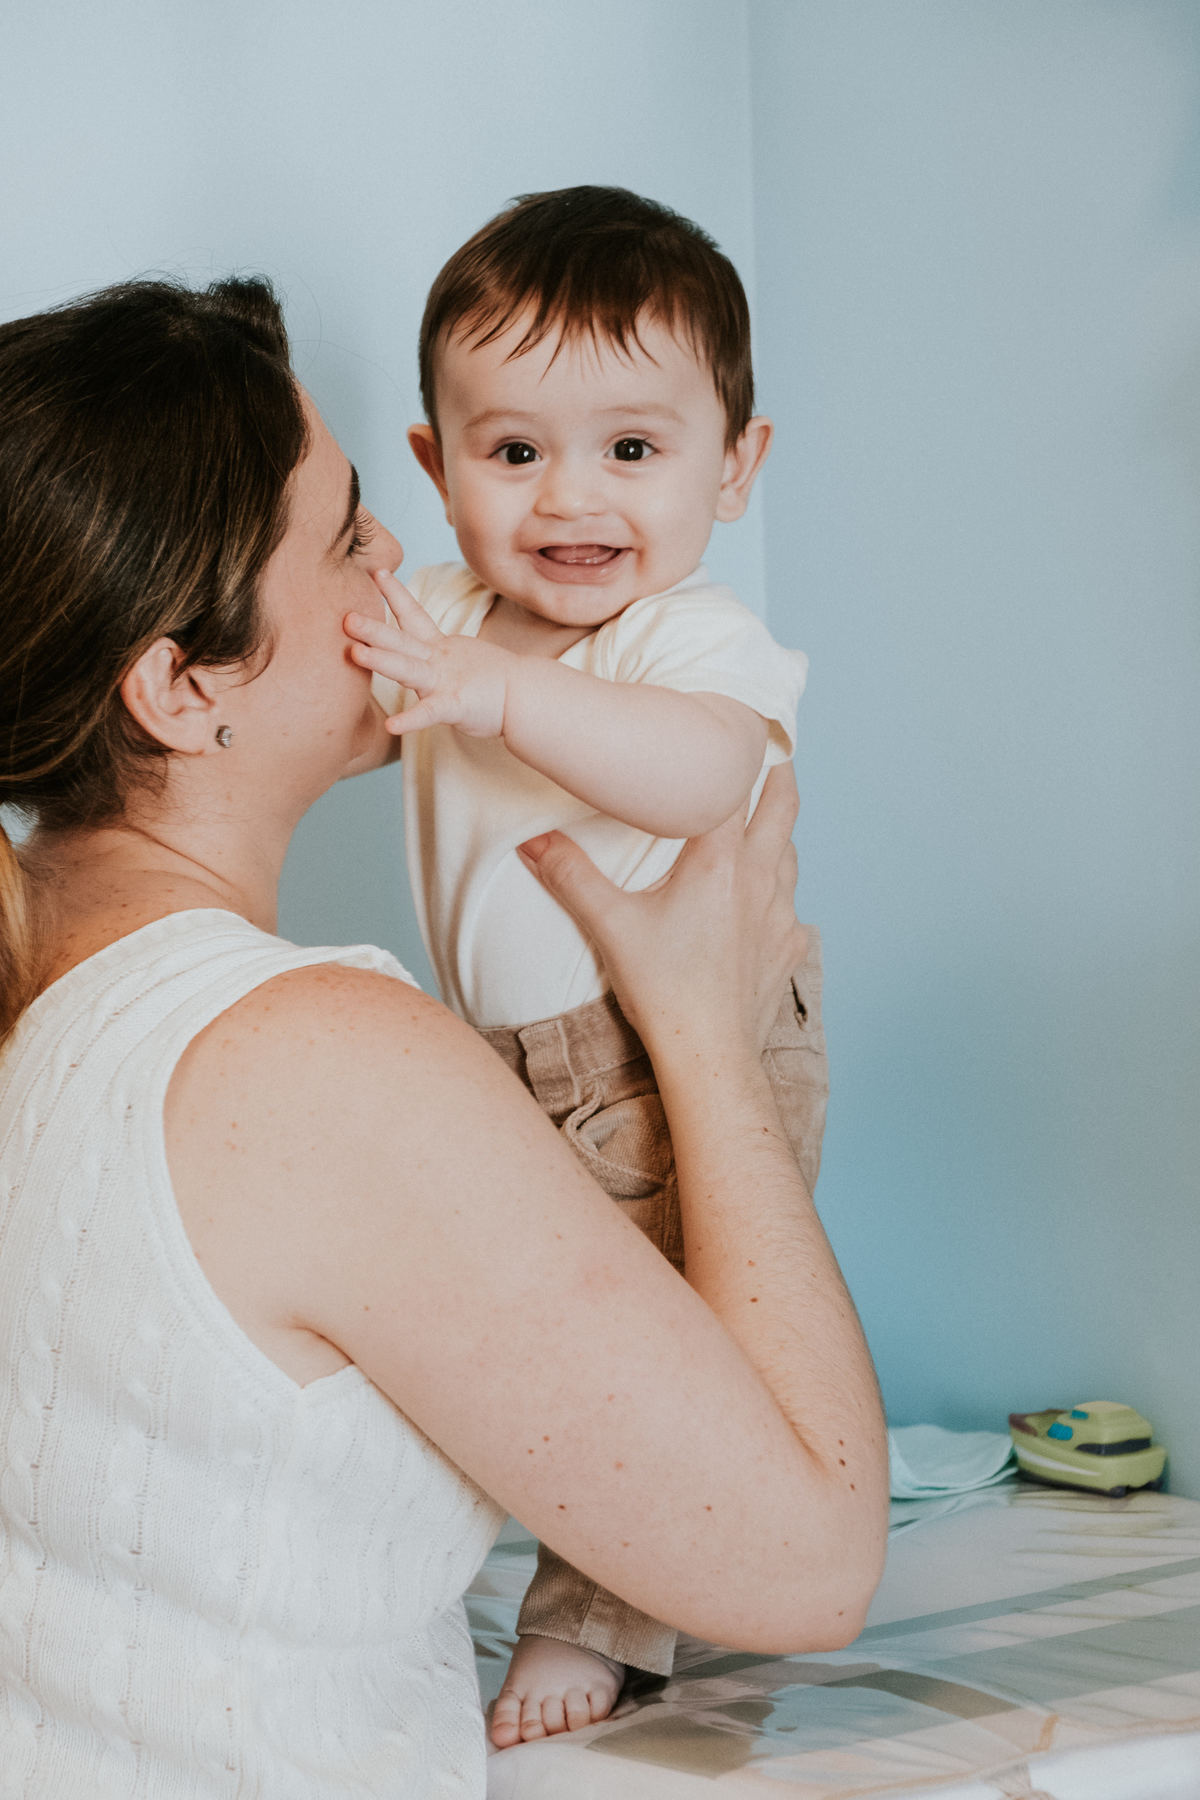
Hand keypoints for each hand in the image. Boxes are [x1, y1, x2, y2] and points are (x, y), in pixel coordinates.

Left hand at [344, 569, 515, 737]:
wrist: (525, 698)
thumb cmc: (491, 681)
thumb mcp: (457, 659)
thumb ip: (432, 653)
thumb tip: (413, 646)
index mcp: (438, 648)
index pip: (413, 615)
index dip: (395, 594)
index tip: (376, 572)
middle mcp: (437, 661)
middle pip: (401, 640)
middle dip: (373, 628)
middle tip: (346, 616)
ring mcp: (445, 682)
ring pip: (409, 668)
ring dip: (382, 660)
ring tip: (356, 653)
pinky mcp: (455, 706)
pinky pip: (429, 714)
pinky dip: (411, 720)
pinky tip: (392, 725)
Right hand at [518, 763, 807, 1058]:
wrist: (709, 1053)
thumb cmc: (664, 989)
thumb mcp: (611, 926)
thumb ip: (571, 876)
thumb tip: (532, 841)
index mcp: (719, 860)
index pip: (738, 787)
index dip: (738, 754)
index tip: (737, 729)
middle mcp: (759, 878)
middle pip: (784, 808)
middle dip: (779, 778)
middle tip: (771, 754)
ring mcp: (781, 915)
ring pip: (791, 856)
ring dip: (779, 834)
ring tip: (764, 822)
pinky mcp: (788, 949)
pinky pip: (793, 910)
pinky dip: (780, 896)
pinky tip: (764, 906)